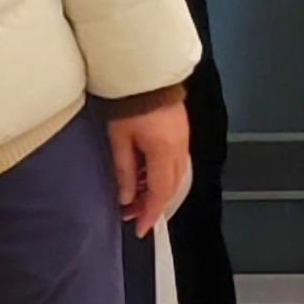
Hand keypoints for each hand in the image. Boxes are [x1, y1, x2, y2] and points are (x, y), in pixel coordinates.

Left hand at [107, 94, 190, 237]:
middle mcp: (179, 150)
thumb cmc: (129, 104)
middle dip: (152, 206)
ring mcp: (183, 142)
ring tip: (135, 200)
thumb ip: (125, 170)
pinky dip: (162, 178)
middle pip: (171, 188)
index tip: (140, 229)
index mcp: (165, 152)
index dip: (150, 214)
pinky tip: (146, 181)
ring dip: (157, 193)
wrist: (145, 74)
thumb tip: (126, 198)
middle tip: (132, 216)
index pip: (160, 193)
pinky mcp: (181, 135)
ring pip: (175, 178)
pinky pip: (176, 165)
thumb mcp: (120, 139)